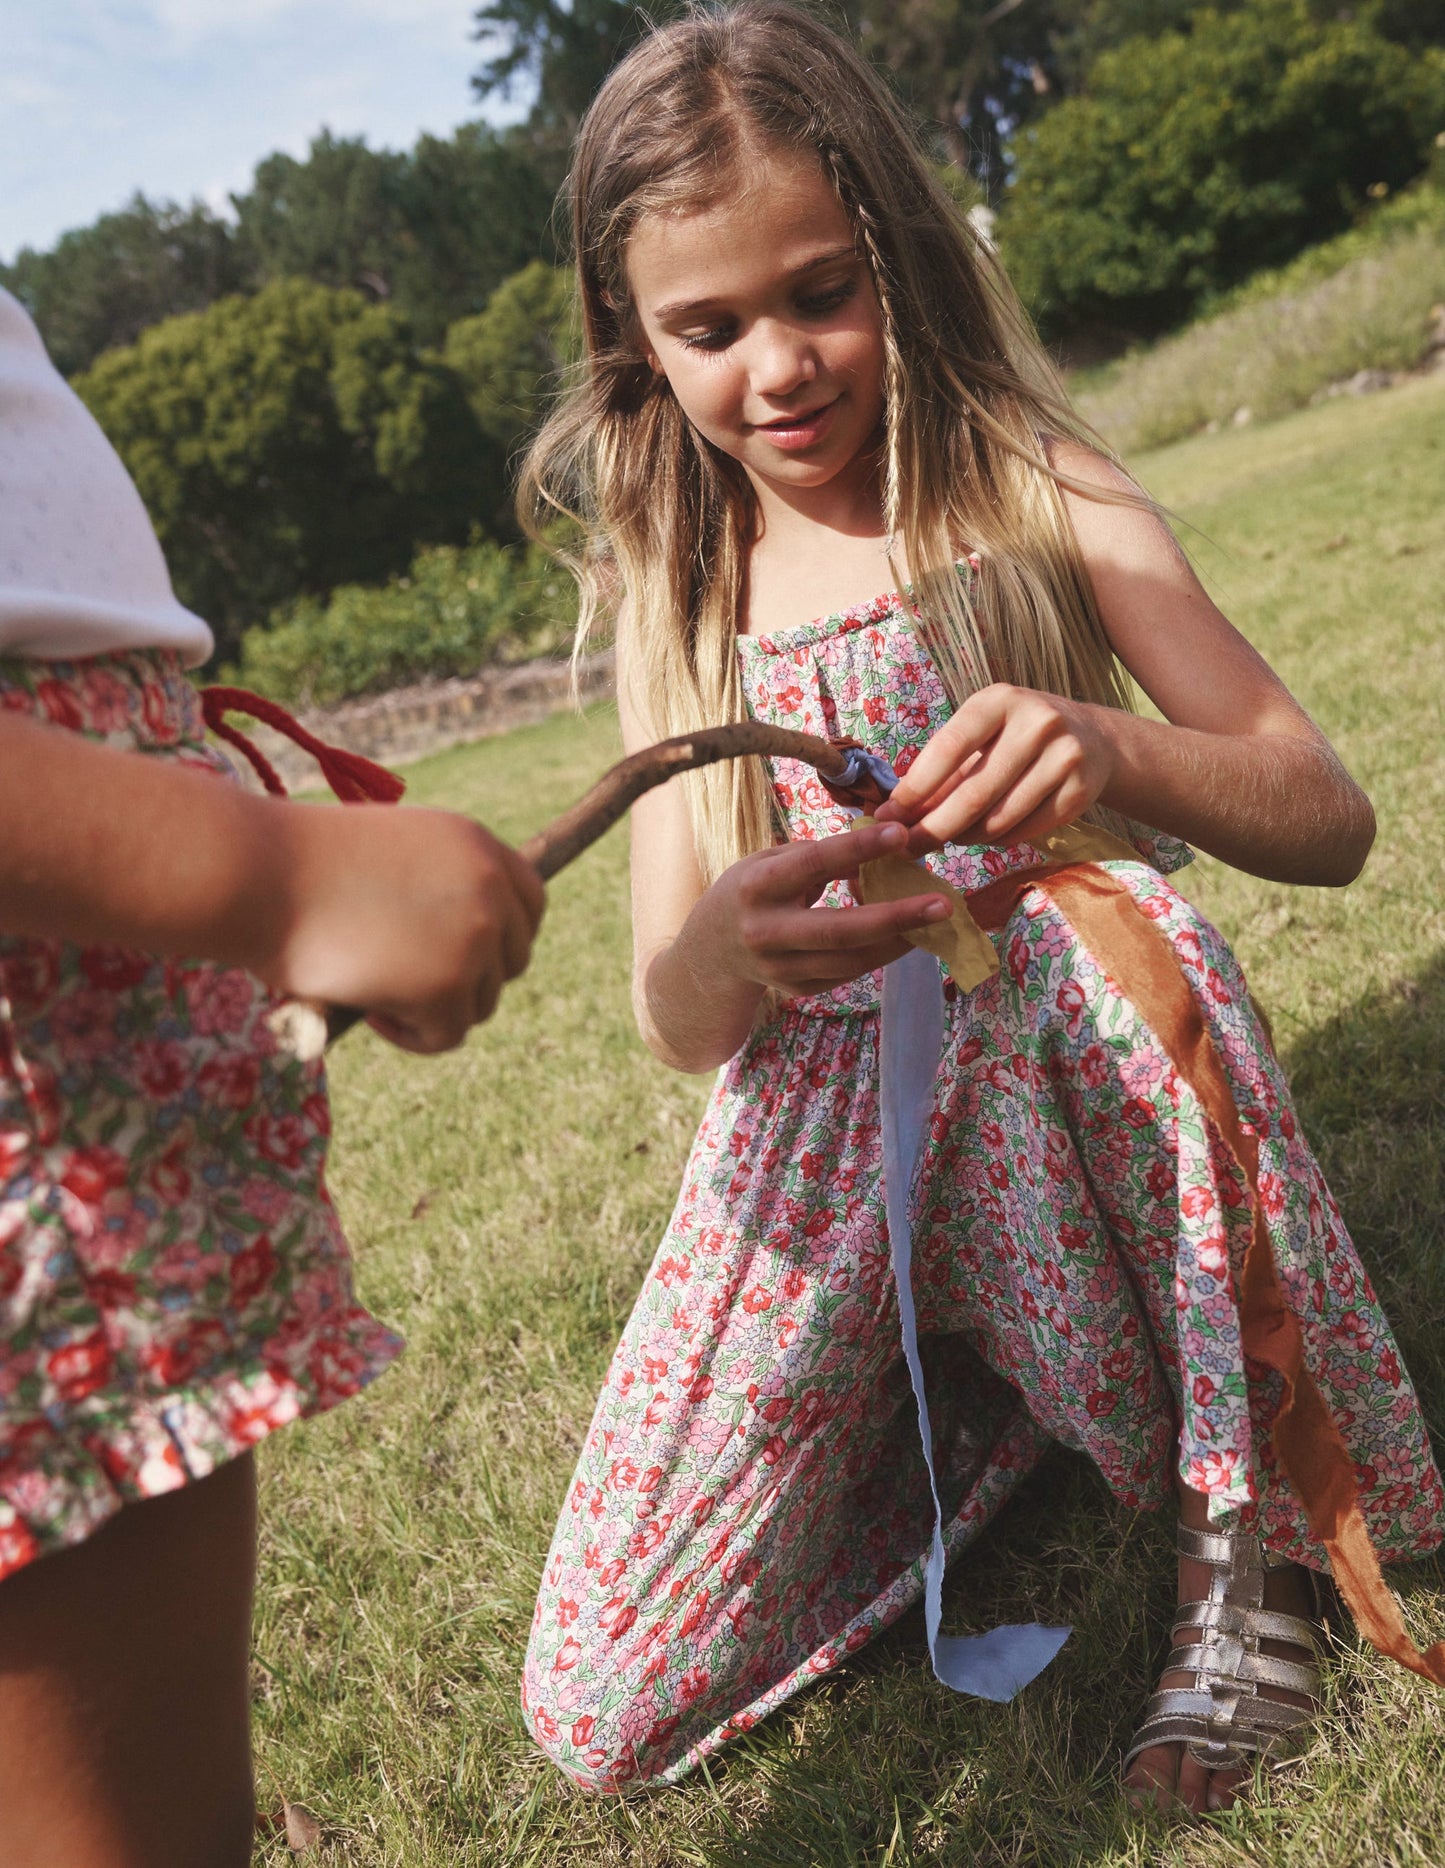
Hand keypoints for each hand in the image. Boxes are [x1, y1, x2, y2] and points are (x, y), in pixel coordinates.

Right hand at [265, 803, 545, 1053]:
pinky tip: (367, 1009)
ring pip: (480, 1002)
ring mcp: (476, 938)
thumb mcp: (388, 858)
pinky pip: (447, 1035)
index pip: (531, 902)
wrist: (258, 875)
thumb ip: (435, 891)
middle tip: (407, 983)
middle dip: (467, 979)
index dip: (503, 937)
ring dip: (432, 1007)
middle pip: (513, 959)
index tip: (467, 959)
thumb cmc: (297, 867)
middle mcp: (490, 887)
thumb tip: (457, 949)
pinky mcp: (449, 988)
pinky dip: (410, 1035)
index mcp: (476, 844)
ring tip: (372, 988)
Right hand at [696, 819, 951, 997]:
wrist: (708, 955)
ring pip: (851, 959)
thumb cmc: (749, 893)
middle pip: (839, 929)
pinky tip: (906, 935)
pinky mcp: (795, 989)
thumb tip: (879, 850)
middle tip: (942, 903)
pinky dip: (880, 954)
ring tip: (934, 919)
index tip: (902, 834)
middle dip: (895, 916)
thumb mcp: (769, 864)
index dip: (859, 848)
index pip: (814, 864)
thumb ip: (817, 859)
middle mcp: (765, 931)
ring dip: (898, 940)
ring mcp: (779, 968)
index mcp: (756, 886)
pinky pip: (847, 973)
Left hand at [875, 683, 1115, 851]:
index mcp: (1000, 700)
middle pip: (975, 792)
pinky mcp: (1081, 791)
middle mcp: (1037, 722)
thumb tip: (896, 816)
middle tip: (907, 848)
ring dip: (964, 837)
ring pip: (1000, 819)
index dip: (915, 788)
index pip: (948, 748)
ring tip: (947, 839)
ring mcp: (1064, 757)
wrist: (1093, 739)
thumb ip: (942, 772)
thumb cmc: (1017, 736)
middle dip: (933, 827)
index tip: (887, 816)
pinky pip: (1025, 831)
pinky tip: (984, 835)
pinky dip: (996, 840)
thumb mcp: (982, 736)